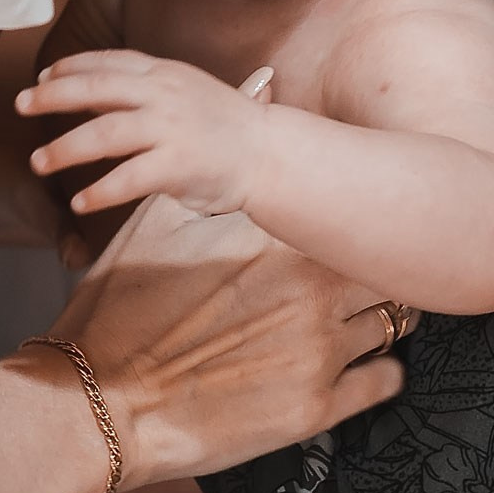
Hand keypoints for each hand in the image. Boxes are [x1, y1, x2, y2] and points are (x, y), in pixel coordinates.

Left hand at [18, 50, 269, 217]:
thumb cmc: (226, 127)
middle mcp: (164, 95)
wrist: (270, 154)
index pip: (108, 62)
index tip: (42, 76)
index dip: (70, 67)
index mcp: (165, 73)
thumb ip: (146, 90)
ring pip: (103, 133)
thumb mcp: (186, 91)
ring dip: (64, 148)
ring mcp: (171, 128)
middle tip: (21, 106)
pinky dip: (99, 191)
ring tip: (39, 163)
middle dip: (52, 96)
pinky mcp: (178, 164)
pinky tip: (79, 203)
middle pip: (95, 88)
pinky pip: (128, 179)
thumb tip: (98, 93)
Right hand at [42, 191, 403, 489]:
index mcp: (280, 239)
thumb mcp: (160, 223)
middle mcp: (312, 290)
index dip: (354, 223)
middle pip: (388, 269)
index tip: (348, 230)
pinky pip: (387, 380)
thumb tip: (265, 83)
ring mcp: (321, 353)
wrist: (99, 403)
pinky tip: (356, 368)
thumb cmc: (120, 311)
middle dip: (377, 272)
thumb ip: (222, 166)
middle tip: (355, 280)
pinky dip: (381, 373)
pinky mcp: (318, 409)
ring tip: (349, 324)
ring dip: (378, 321)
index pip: (356, 216)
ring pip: (394, 323)